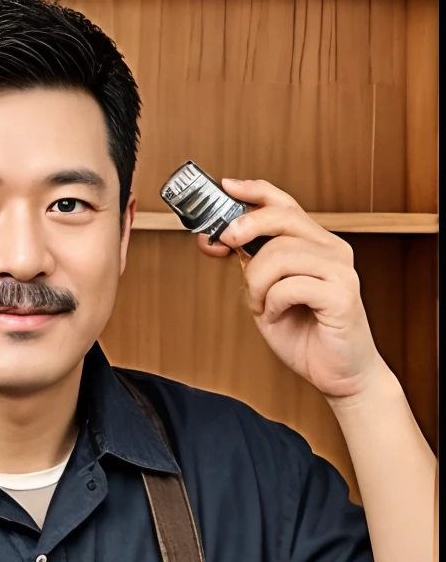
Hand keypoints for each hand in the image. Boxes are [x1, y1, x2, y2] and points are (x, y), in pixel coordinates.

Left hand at [197, 178, 385, 400]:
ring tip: (261, 306)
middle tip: (225, 243)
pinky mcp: (342, 294)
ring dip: (256, 283)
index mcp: (315, 244)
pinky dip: (273, 303)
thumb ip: (252, 266)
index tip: (226, 187)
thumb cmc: (306, 334)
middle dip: (244, 227)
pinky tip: (277, 316)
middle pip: (281, 218)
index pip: (285, 204)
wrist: (340, 374)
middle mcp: (331, 250)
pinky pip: (290, 285)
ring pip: (279, 254)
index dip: (254, 191)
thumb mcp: (267, 294)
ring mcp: (340, 270)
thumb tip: (219, 239)